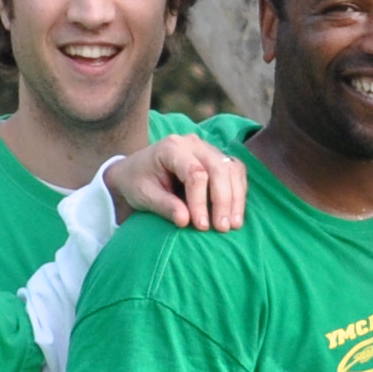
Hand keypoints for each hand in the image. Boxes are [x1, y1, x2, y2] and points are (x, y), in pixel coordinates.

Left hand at [104, 136, 246, 230]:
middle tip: (223, 228)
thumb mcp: (143, 196)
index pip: (196, 173)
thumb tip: (186, 222)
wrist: (134, 171)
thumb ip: (165, 206)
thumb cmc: (136, 182)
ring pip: (232, 169)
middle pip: (219, 169)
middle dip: (223, 201)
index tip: (201, 226)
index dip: (201, 201)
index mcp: (172, 147)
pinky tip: (236, 213)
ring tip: (233, 224)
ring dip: (236, 198)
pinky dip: (238, 192)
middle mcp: (193, 143)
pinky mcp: (216, 158)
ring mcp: (207, 148)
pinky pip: (235, 171)